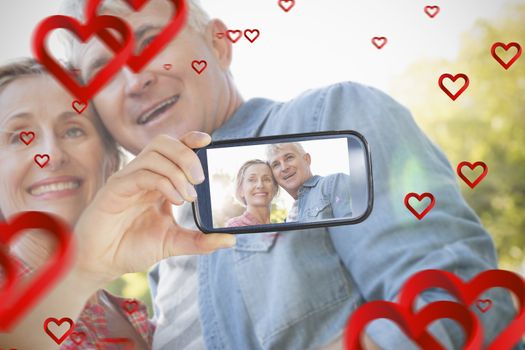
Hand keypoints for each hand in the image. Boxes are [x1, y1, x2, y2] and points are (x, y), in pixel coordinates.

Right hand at [73, 131, 234, 285]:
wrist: (101, 263)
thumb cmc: (132, 248)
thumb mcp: (174, 243)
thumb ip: (201, 240)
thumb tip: (231, 239)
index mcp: (157, 181)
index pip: (174, 148)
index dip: (191, 139)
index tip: (209, 142)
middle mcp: (142, 174)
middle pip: (164, 143)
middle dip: (187, 154)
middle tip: (200, 179)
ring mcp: (128, 180)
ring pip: (153, 154)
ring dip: (177, 171)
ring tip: (188, 196)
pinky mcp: (115, 189)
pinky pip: (141, 173)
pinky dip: (163, 182)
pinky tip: (175, 200)